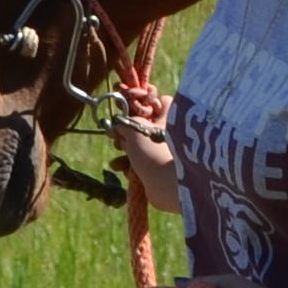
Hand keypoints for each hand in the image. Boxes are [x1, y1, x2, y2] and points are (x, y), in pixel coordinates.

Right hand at [113, 92, 177, 214]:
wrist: (168, 185)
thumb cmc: (154, 150)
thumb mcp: (134, 128)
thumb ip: (124, 122)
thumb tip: (118, 123)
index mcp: (168, 117)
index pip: (162, 102)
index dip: (145, 106)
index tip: (130, 112)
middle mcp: (169, 133)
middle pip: (145, 128)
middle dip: (127, 135)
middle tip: (118, 140)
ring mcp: (165, 153)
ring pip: (141, 148)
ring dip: (125, 153)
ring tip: (118, 160)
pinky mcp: (160, 171)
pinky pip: (142, 165)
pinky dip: (131, 167)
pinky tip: (124, 170)